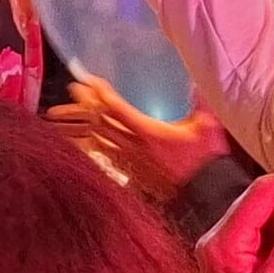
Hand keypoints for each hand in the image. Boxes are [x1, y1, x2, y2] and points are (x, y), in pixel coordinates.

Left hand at [47, 75, 229, 199]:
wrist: (205, 191)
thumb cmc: (206, 158)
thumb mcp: (206, 126)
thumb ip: (200, 103)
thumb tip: (196, 83)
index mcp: (149, 132)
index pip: (118, 109)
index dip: (102, 94)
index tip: (90, 81)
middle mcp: (134, 146)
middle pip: (101, 122)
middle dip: (85, 104)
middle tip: (73, 89)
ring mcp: (130, 161)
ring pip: (98, 140)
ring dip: (82, 125)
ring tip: (66, 114)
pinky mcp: (131, 173)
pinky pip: (104, 156)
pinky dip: (91, 145)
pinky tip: (82, 140)